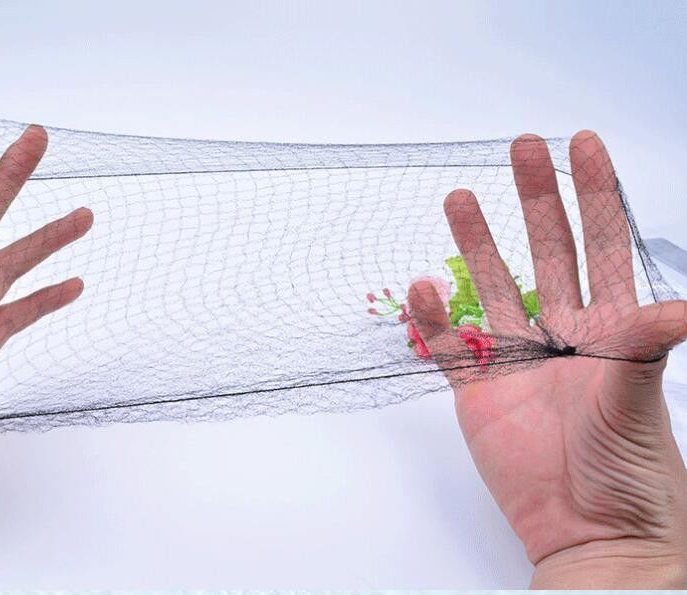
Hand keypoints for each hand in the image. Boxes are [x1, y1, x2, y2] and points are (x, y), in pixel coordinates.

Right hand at [407, 131, 686, 587]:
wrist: (589, 532)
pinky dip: (434, 320)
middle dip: (534, 199)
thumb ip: (643, 347)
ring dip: (475, 244)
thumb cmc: (631, 470)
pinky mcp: (480, 392)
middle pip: (546, 251)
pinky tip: (422, 288)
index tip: (582, 144)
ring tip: (458, 199)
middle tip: (520, 148)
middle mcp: (562, 334)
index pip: (601, 245)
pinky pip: (450, 348)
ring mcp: (518, 360)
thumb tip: (682, 306)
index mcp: (608, 327)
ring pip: (491, 288)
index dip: (593, 194)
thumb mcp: (639, 401)